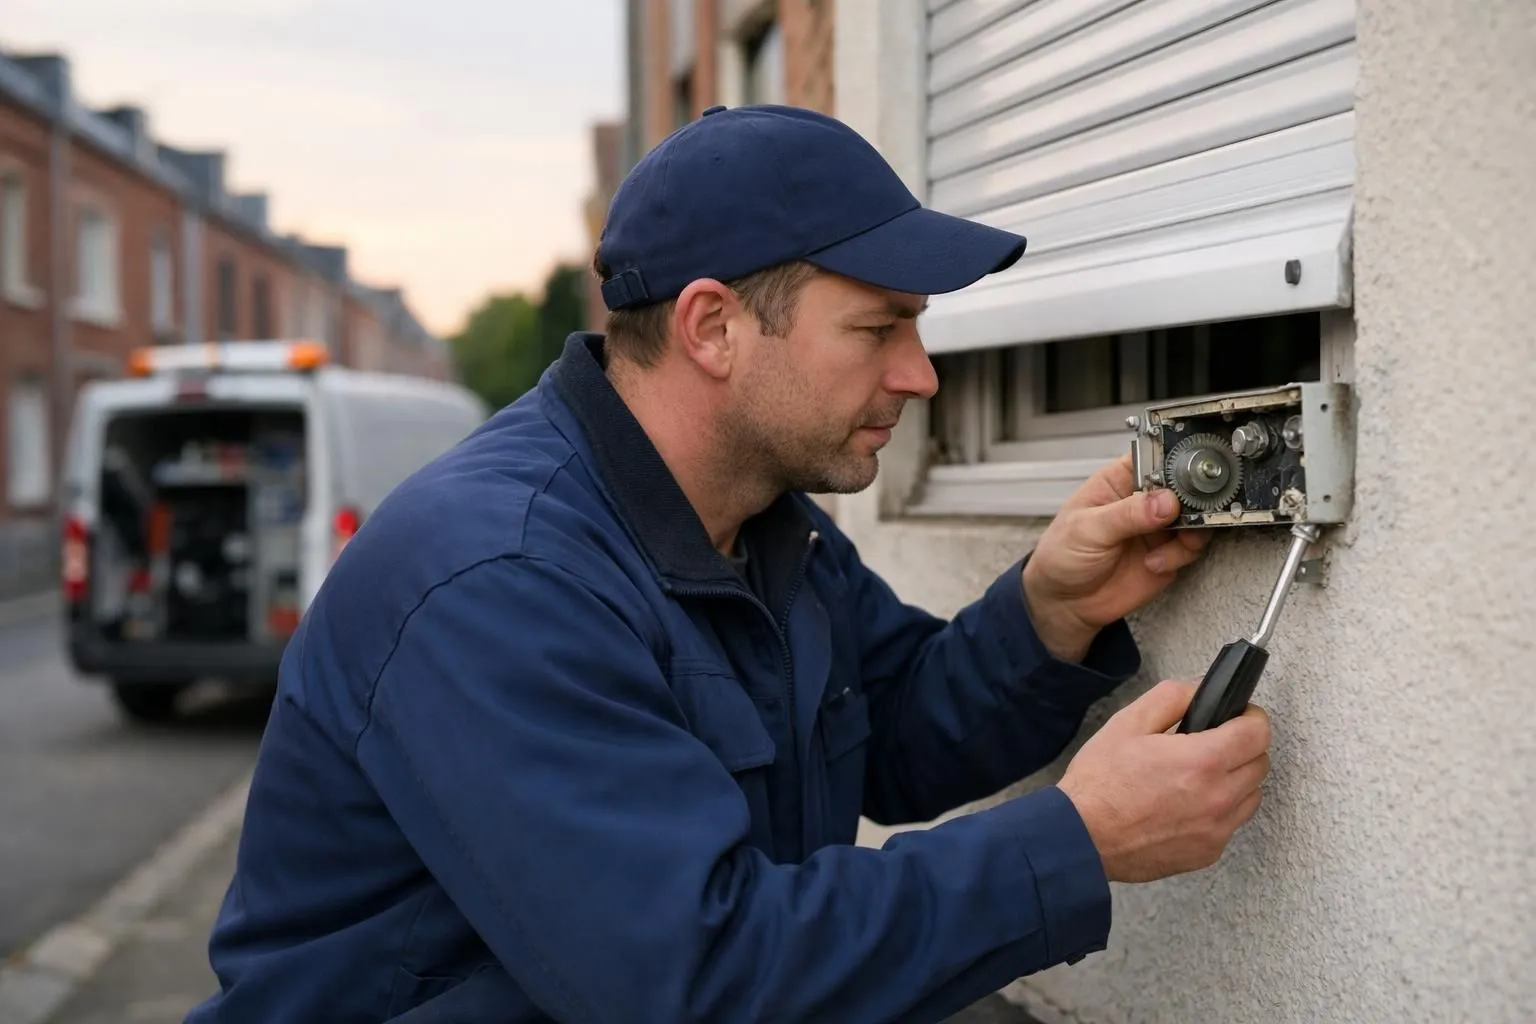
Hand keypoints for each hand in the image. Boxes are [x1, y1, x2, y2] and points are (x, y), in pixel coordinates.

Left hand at [1022, 452, 1208, 660]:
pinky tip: (1154, 563)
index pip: (1153, 456)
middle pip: (1183, 485)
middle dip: (1191, 498)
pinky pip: (1190, 547)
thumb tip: (1165, 501)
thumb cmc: (1062, 556)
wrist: (1065, 603)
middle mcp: (1142, 500)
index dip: (1174, 459)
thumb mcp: (1088, 530)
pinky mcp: (1167, 553)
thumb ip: (1127, 515)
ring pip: (1194, 516)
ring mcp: (1156, 527)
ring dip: (1191, 529)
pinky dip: (1181, 554)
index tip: (1187, 471)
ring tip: (1174, 542)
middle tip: (1186, 513)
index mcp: (1118, 481)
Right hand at [1056, 680, 1271, 882]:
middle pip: (1261, 763)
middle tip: (1212, 743)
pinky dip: (1219, 810)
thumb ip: (1172, 697)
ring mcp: (1216, 830)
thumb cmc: (1100, 782)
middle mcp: (1218, 798)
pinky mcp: (1207, 852)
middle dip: (1243, 747)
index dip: (1251, 717)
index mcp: (1202, 761)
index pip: (1258, 732)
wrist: (1081, 837)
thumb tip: (1202, 691)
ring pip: (1251, 795)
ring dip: (1235, 780)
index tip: (1238, 716)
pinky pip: (1230, 824)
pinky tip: (1186, 804)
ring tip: (1198, 776)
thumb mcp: (1128, 723)